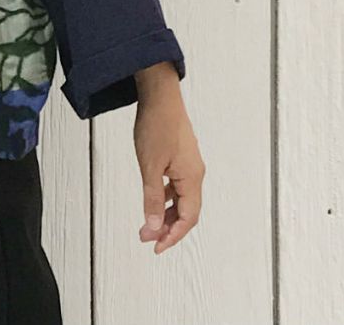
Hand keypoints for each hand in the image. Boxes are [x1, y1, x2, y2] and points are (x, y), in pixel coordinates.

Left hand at [133, 61, 203, 253]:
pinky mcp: (182, 156)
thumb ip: (151, 198)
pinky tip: (154, 198)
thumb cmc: (156, 125)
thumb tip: (152, 226)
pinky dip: (166, 197)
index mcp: (192, 178)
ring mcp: (190, 164)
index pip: (188, 218)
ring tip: (148, 222)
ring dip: (166, 213)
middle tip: (148, 238)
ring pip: (182, 199)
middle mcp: (195, 173)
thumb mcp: (149, 166)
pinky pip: (178, 185)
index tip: (156, 247)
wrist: (160, 95)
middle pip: (187, 211)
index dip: (172, 236)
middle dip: (168, 228)